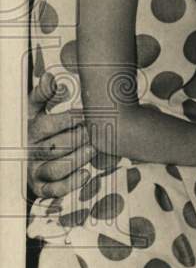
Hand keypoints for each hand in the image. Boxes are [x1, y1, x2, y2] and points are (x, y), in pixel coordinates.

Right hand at [28, 73, 93, 198]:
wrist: (27, 157)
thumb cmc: (41, 130)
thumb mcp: (37, 109)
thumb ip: (44, 94)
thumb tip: (51, 78)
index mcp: (30, 128)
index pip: (46, 124)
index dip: (67, 119)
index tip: (87, 115)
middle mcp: (30, 150)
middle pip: (54, 146)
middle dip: (78, 139)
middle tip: (96, 134)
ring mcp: (34, 169)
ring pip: (55, 167)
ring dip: (76, 159)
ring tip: (93, 150)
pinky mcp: (40, 187)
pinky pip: (54, 189)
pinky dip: (70, 183)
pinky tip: (86, 174)